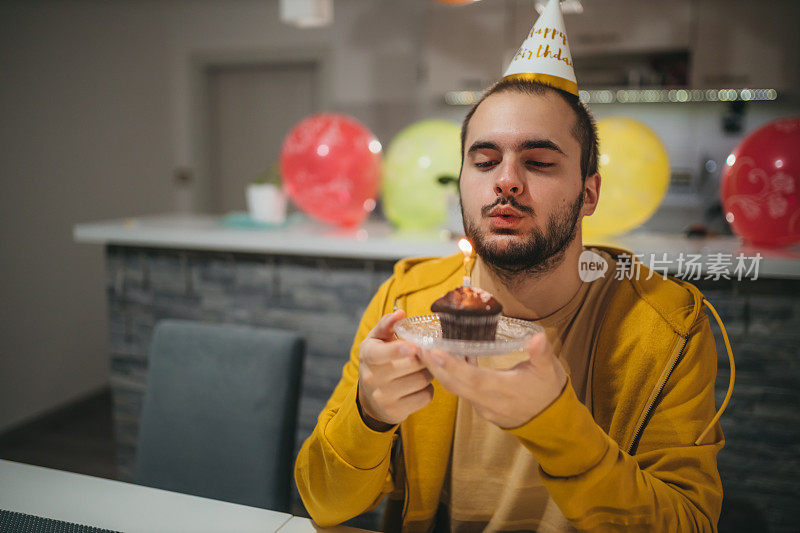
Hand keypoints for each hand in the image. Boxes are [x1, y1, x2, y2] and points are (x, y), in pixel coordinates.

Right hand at [357, 310, 434, 429]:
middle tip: (426, 353)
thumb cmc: (378, 361)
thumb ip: (387, 324)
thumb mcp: (377, 340)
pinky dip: (428, 390)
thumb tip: (400, 313)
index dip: (398, 350)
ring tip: (423, 369)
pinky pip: (425, 397)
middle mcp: (371, 378)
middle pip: (411, 364)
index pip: (381, 353)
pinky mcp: (395, 412)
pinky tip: (420, 385)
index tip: (412, 347)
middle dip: (425, 357)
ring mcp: (382, 397)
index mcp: (367, 355)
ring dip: (429, 373)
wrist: (371, 398)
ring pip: (421, 380)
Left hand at [418, 332, 566, 428]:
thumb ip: (542, 354)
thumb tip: (538, 339)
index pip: (472, 378)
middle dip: (434, 365)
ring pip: (455, 388)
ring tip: (424, 350)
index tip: (433, 351)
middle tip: (417, 346)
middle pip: (454, 384)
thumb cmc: (548, 392)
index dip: (452, 366)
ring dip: (438, 370)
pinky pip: (460, 390)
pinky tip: (444, 357)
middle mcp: (487, 401)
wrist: (551, 422)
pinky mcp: (481, 405)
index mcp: (503, 390)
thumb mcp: (549, 371)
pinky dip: (449, 375)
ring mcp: (482, 406)